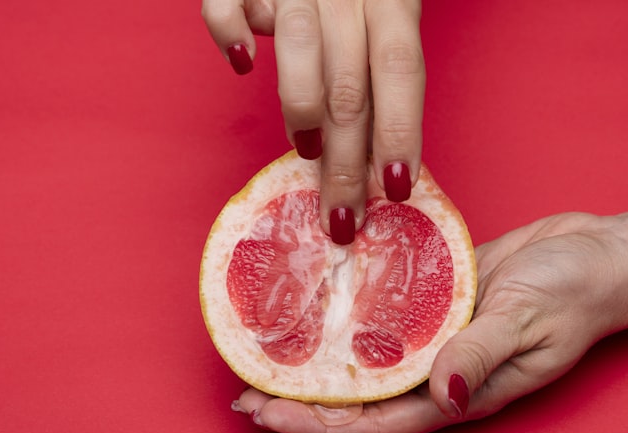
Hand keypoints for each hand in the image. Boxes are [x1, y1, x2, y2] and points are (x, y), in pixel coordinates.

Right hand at [201, 0, 425, 243]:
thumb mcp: (382, 7)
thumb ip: (376, 63)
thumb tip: (375, 149)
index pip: (400, 70)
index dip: (399, 131)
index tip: (395, 189)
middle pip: (350, 80)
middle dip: (346, 157)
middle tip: (340, 215)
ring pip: (300, 45)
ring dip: (302, 107)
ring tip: (303, 149)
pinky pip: (228, 1)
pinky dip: (230, 31)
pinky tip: (243, 62)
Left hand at [233, 212, 627, 432]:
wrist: (603, 257)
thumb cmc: (575, 293)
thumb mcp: (528, 318)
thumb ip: (482, 352)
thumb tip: (442, 394)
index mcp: (458, 393)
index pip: (374, 422)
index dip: (317, 425)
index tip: (265, 413)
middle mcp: (437, 373)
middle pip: (357, 399)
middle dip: (300, 400)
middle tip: (243, 386)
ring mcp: (435, 339)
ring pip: (364, 361)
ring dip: (317, 361)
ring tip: (267, 350)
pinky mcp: (437, 303)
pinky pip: (383, 316)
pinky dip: (349, 316)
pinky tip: (316, 303)